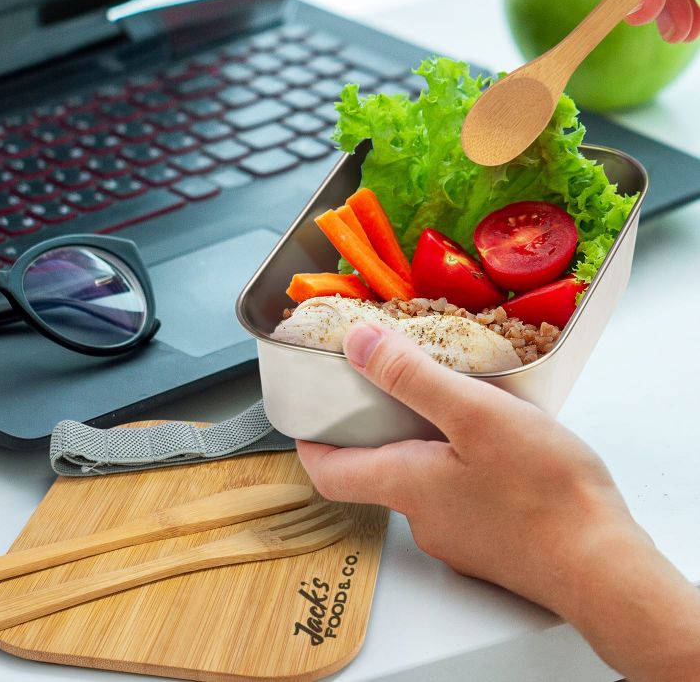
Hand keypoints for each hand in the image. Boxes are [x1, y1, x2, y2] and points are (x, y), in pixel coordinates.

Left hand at [297, 322, 699, 681]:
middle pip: (376, 471)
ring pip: (424, 480)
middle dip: (378, 429)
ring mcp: (458, 535)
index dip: (311, 444)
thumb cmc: (544, 494)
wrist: (605, 569)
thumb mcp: (475, 415)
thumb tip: (358, 344)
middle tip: (391, 387)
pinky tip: (496, 444)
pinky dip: (462, 464)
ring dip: (428, 443)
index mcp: (404, 484)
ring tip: (455, 404)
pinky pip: (461, 494)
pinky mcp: (491, 541)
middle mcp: (423, 517)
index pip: (329, 472)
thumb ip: (412, 378)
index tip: (309, 417)